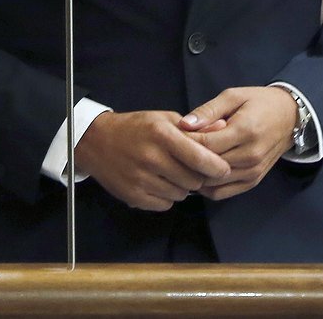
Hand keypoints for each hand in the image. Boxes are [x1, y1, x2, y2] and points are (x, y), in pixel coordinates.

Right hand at [74, 109, 231, 210]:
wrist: (96, 141)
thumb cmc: (136, 127)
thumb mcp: (165, 119)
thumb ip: (196, 128)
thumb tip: (225, 128)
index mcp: (162, 135)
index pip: (200, 158)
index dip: (217, 167)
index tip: (223, 169)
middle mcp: (151, 158)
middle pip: (194, 180)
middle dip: (198, 176)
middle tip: (191, 168)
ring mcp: (141, 180)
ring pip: (181, 194)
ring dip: (183, 187)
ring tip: (172, 173)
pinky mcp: (134, 196)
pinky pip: (166, 204)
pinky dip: (167, 196)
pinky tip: (159, 182)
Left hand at [180, 86, 298, 200]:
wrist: (289, 117)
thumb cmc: (259, 103)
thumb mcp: (233, 96)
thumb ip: (208, 110)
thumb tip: (183, 124)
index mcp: (245, 131)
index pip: (206, 145)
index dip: (186, 141)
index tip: (174, 134)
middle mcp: (250, 156)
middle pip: (207, 166)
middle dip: (187, 159)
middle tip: (176, 148)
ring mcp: (252, 172)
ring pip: (212, 182)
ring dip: (195, 174)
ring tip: (187, 159)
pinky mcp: (252, 182)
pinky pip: (221, 193)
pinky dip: (206, 186)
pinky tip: (199, 172)